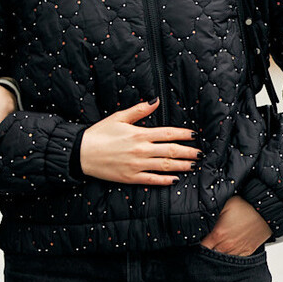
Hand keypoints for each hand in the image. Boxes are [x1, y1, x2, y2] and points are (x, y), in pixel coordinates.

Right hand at [79, 99, 197, 185]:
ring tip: (193, 166)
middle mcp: (141, 150)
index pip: (168, 133)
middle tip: (200, 154)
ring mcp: (137, 165)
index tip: (194, 135)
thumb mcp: (118, 117)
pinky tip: (175, 179)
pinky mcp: (131, 177)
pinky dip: (165, 180)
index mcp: (139, 133)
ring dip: (181, 166)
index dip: (183, 135)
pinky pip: (152, 180)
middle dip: (188, 152)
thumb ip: (139, 110)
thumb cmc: (99, 133)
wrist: (82, 153)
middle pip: (171, 151)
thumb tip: (155, 101)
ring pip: (165, 166)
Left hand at [201, 196, 271, 255]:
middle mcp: (227, 245)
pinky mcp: (247, 252)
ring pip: (223, 259)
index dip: (198, 246)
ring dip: (220, 254)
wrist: (265, 211)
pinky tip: (229, 251)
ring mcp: (238, 250)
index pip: (202, 247)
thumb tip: (204, 222)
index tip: (197, 244)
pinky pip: (236, 259)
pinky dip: (231, 256)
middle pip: (211, 256)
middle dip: (208, 252)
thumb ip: (213, 217)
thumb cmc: (245, 206)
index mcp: (218, 234)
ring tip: (218, 249)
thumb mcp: (223, 207)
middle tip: (206, 248)